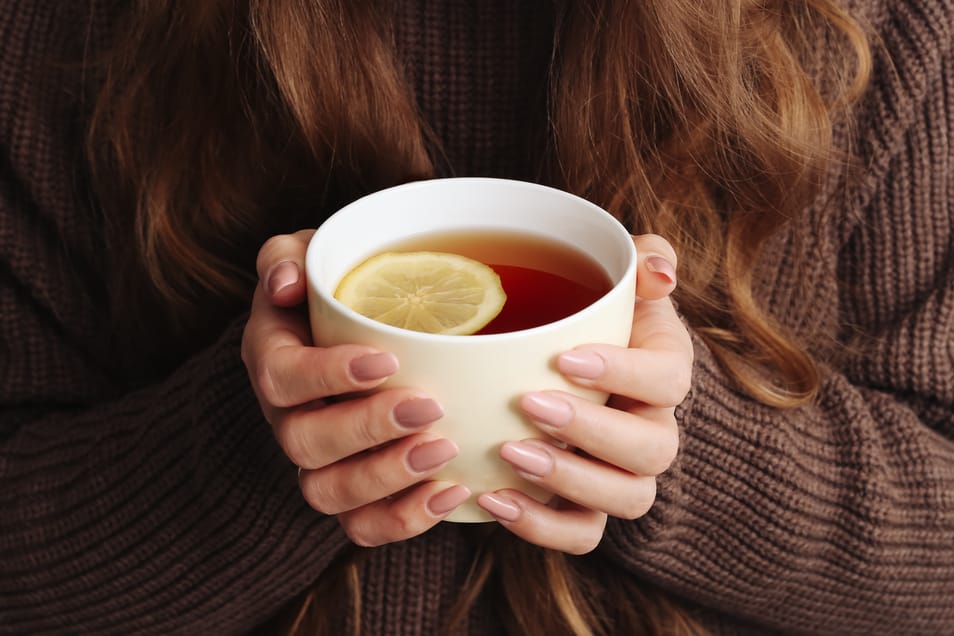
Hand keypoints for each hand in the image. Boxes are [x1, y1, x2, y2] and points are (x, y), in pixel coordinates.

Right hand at [242, 231, 471, 546]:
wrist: (359, 331)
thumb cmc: (339, 289)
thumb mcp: (312, 258)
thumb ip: (288, 258)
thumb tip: (284, 285)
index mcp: (273, 359)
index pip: (283, 377)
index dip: (329, 376)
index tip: (387, 361)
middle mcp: (287, 417)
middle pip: (305, 443)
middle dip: (368, 429)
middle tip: (428, 405)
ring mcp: (318, 462)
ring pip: (329, 494)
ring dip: (387, 479)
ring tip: (445, 452)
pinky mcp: (354, 493)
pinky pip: (363, 525)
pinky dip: (405, 519)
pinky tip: (454, 490)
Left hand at [477, 234, 692, 553]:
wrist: (568, 369)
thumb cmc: (593, 318)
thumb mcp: (617, 280)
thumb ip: (641, 259)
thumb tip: (657, 272)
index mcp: (664, 371)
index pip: (668, 379)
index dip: (623, 373)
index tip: (565, 358)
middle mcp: (655, 430)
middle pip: (650, 450)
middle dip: (592, 431)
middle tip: (531, 404)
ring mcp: (626, 476)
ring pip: (626, 498)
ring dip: (569, 481)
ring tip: (510, 454)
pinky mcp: (590, 508)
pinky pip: (583, 534)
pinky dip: (541, 527)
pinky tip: (493, 498)